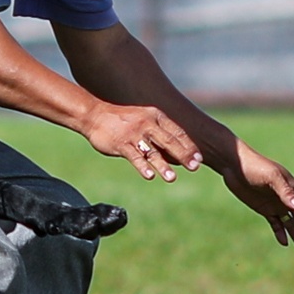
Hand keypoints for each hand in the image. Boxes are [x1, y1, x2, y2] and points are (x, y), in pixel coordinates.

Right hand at [80, 101, 201, 182]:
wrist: (95, 115)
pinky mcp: (121, 143)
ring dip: (163, 165)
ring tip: (172, 178)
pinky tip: (150, 176)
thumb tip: (178, 152)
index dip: (189, 146)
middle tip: (194, 168)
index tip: (199, 159)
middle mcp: (147, 124)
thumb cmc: (122, 121)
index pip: (177, 132)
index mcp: (156, 116)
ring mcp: (134, 134)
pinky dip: (142, 166)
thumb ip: (159, 133)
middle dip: (183, 155)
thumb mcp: (144, 120)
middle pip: (169, 141)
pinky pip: (134, 156)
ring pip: (152, 151)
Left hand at [222, 142, 293, 256]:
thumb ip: (285, 192)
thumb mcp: (271, 177)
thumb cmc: (256, 167)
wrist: (234, 165)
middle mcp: (289, 199)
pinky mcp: (264, 209)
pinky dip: (281, 233)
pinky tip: (284, 243)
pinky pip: (276, 224)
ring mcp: (277, 205)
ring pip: (293, 225)